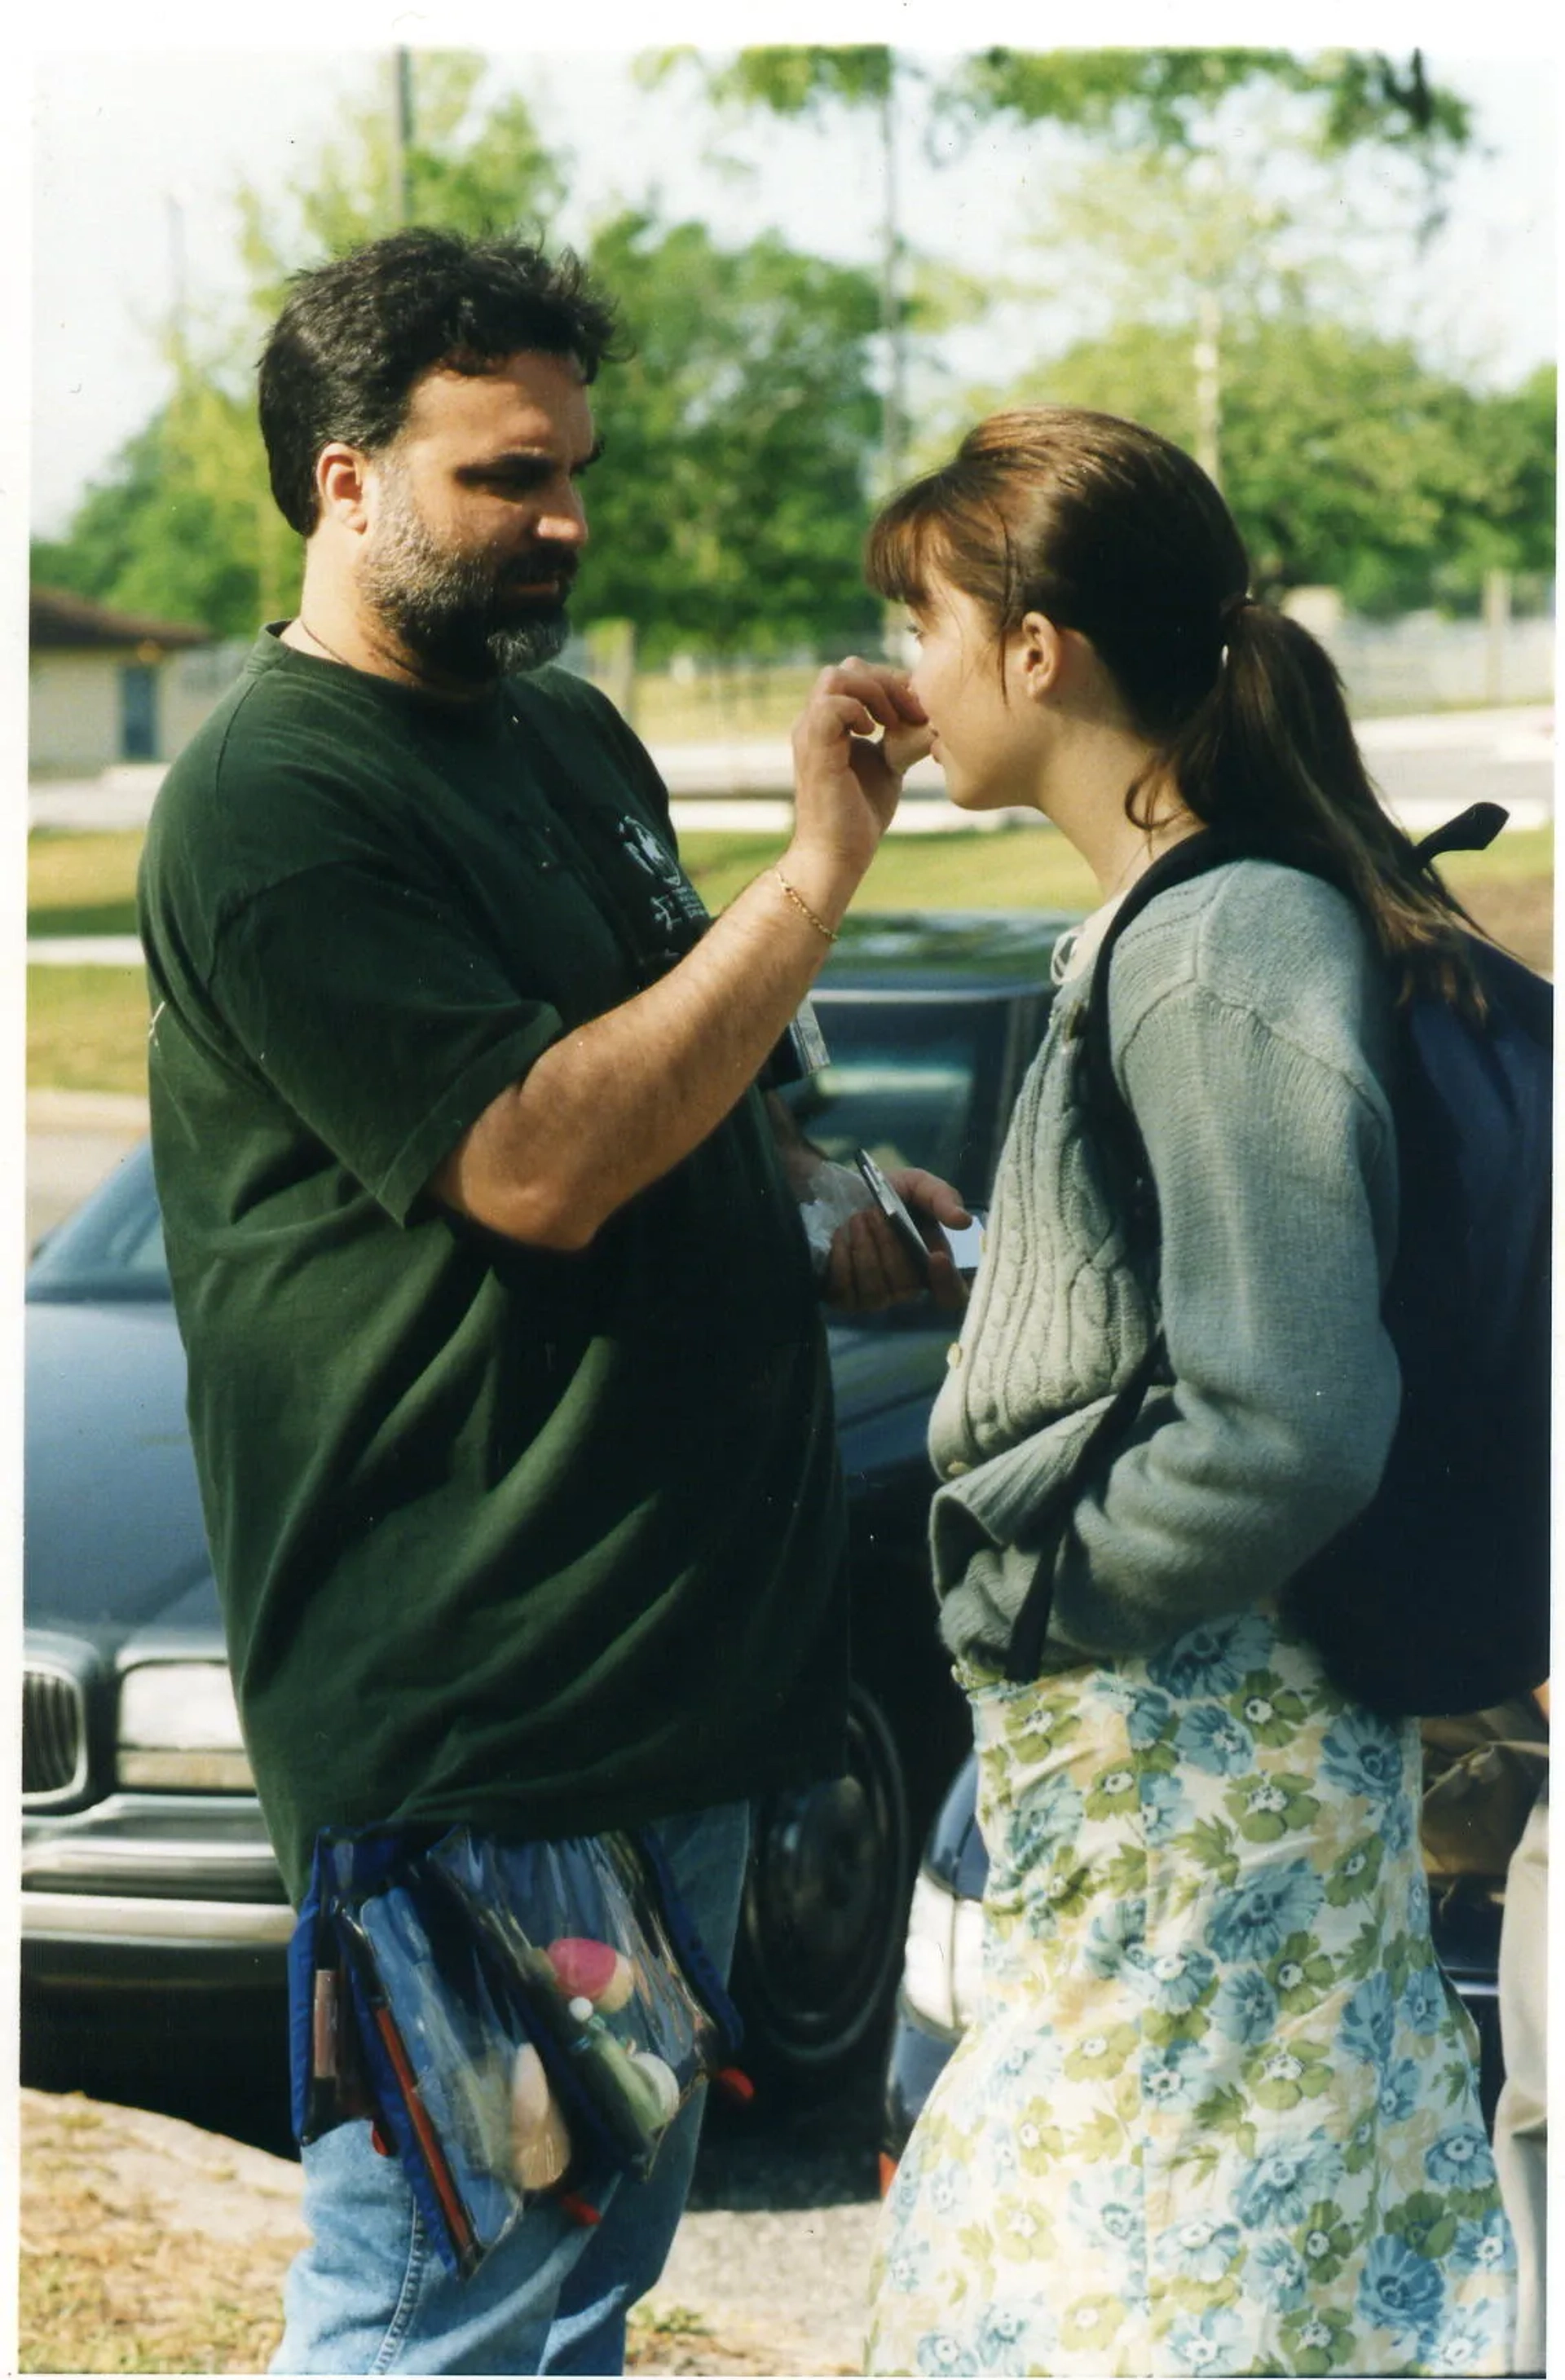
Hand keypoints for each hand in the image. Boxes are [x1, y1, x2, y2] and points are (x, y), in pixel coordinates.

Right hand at [790, 659, 928, 879]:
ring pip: (836, 676)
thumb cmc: (860, 815)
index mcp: (830, 722)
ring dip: (874, 692)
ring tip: (892, 722)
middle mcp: (814, 720)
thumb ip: (901, 736)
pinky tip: (873, 733)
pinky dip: (857, 710)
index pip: (858, 673)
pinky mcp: (814, 748)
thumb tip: (933, 717)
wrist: (837, 855)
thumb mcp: (889, 765)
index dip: (892, 683)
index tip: (918, 710)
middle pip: (848, 667)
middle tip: (912, 713)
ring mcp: (810, 732)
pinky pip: (830, 704)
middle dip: (887, 682)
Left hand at [823, 1167, 971, 1313]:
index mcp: (931, 1265)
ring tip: (856, 1218)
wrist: (841, 1194)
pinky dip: (843, 1256)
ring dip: (865, 1247)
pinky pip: (847, 1287)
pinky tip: (840, 1235)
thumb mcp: (916, 1185)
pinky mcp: (846, 1298)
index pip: (951, 1295)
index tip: (936, 1256)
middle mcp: (907, 1288)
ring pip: (876, 1288)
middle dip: (889, 1243)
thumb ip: (942, 1197)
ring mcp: (876, 1298)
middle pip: (906, 1283)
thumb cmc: (886, 1194)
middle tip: (874, 1212)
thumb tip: (964, 1221)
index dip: (947, 1283)